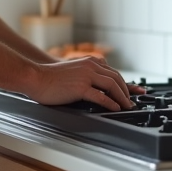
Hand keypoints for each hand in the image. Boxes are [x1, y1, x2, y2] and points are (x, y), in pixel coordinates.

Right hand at [27, 56, 142, 110]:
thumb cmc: (51, 77)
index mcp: (90, 62)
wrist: (36, 77)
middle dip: (126, 92)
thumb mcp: (74, 71)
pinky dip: (111, 103)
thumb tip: (98, 87)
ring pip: (112, 85)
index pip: (113, 73)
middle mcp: (90, 66)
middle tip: (130, 103)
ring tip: (126, 107)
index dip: (126, 83)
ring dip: (122, 97)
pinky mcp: (80, 87)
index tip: (136, 91)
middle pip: (116, 78)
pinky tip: (116, 108)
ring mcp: (86, 76)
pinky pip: (101, 96)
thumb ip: (87, 75)